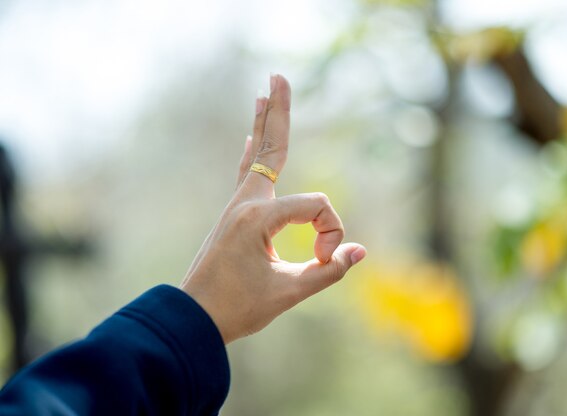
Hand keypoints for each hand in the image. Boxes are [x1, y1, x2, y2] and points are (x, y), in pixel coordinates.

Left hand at [180, 74, 366, 343]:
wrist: (192, 318)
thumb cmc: (237, 308)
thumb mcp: (289, 293)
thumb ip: (328, 272)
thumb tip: (360, 252)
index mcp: (258, 218)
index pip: (316, 207)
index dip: (331, 235)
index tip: (322, 263)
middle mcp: (245, 203)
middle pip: (270, 147)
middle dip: (278, 112)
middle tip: (278, 75)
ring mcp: (237, 206)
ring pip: (256, 156)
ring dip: (263, 124)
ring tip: (264, 93)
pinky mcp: (235, 215)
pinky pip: (247, 173)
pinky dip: (253, 153)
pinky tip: (249, 138)